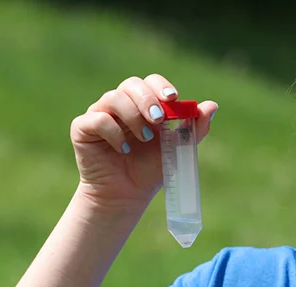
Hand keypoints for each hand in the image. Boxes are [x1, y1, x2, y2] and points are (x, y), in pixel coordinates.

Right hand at [70, 74, 217, 211]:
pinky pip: (97, 119)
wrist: (126, 195)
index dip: (161, 86)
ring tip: (144, 139)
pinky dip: (114, 133)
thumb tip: (212, 106)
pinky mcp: (83, 128)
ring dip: (133, 117)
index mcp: (143, 104)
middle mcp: (121, 104)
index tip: (173, 98)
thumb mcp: (177, 149)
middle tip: (158, 120)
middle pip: (131, 84)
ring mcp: (100, 113)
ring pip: (113, 98)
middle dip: (147, 99)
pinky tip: (125, 149)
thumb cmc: (151, 169)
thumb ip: (194, 128)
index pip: (150, 82)